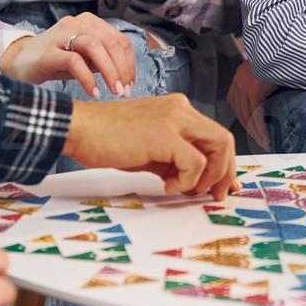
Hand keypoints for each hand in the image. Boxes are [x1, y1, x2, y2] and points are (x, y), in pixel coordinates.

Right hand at [0, 12, 134, 97]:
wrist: (19, 63)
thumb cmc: (56, 62)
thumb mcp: (85, 59)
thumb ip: (104, 60)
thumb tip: (127, 75)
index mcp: (89, 23)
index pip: (119, 40)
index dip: (129, 64)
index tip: (130, 85)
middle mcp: (77, 23)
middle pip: (111, 42)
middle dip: (123, 69)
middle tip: (125, 92)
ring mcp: (61, 34)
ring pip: (95, 47)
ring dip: (110, 71)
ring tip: (115, 91)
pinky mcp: (48, 51)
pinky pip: (74, 61)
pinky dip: (88, 78)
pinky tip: (94, 92)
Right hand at [65, 93, 237, 196]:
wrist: (79, 128)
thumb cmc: (107, 140)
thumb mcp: (150, 150)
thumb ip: (174, 160)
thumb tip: (196, 183)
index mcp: (178, 110)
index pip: (215, 136)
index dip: (224, 164)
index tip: (222, 186)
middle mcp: (181, 110)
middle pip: (224, 140)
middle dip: (225, 172)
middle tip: (215, 195)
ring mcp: (175, 119)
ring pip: (219, 147)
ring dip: (209, 176)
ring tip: (185, 189)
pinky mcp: (165, 135)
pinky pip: (195, 163)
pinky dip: (185, 181)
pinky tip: (165, 186)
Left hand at [227, 60, 276, 148]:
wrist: (281, 48)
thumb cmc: (278, 58)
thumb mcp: (266, 70)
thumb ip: (264, 83)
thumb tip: (272, 94)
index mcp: (240, 78)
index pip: (238, 105)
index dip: (246, 119)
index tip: (254, 131)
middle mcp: (238, 82)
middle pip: (241, 112)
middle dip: (250, 129)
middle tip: (261, 141)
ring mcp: (244, 86)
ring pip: (247, 116)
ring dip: (256, 132)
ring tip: (265, 142)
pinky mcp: (254, 90)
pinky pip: (256, 115)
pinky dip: (261, 128)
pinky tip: (266, 137)